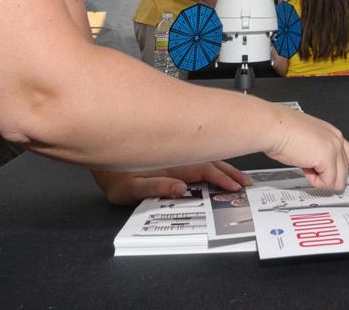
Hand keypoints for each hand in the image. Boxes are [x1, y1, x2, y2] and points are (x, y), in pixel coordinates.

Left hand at [92, 161, 248, 205]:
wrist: (101, 162)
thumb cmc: (113, 177)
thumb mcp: (129, 188)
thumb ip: (154, 186)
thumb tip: (179, 188)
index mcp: (172, 165)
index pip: (204, 170)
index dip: (221, 179)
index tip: (235, 187)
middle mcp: (176, 161)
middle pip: (211, 164)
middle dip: (230, 173)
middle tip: (246, 184)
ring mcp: (176, 161)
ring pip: (207, 161)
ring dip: (225, 168)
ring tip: (240, 178)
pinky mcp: (172, 164)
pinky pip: (198, 163)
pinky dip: (213, 167)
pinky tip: (221, 170)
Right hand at [264, 106, 348, 190]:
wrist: (274, 126)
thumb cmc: (282, 132)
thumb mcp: (306, 143)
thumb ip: (318, 156)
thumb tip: (319, 171)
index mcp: (332, 134)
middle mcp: (337, 140)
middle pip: (343, 173)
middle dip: (326, 177)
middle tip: (309, 169)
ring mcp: (334, 148)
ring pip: (337, 180)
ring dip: (319, 180)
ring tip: (305, 165)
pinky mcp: (327, 157)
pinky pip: (327, 182)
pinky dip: (314, 181)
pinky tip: (305, 167)